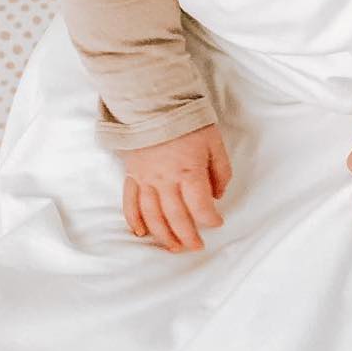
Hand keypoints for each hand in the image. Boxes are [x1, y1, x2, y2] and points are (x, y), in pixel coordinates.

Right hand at [119, 122, 231, 252]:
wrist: (153, 103)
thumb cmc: (187, 121)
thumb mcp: (214, 142)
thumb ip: (220, 171)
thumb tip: (217, 195)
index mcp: (189, 172)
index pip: (201, 208)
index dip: (210, 220)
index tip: (217, 222)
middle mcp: (166, 181)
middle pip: (176, 218)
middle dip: (188, 236)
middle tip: (196, 247)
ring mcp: (146, 180)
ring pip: (153, 216)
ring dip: (163, 236)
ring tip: (174, 247)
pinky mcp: (132, 175)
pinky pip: (130, 203)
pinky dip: (134, 220)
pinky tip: (141, 233)